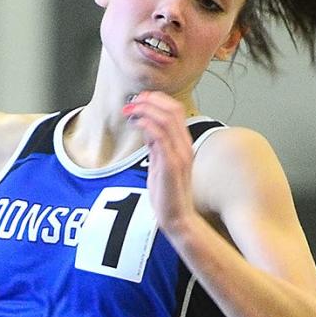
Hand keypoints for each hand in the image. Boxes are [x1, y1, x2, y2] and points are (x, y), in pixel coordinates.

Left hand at [122, 91, 196, 236]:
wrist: (177, 218)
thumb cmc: (167, 195)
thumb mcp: (159, 165)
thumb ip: (156, 147)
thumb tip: (147, 130)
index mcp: (183, 144)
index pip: (175, 111)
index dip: (157, 100)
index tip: (139, 99)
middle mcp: (185, 145)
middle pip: (173, 109)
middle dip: (150, 101)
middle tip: (132, 102)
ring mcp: (180, 154)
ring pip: (167, 119)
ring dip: (146, 110)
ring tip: (130, 110)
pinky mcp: (172, 165)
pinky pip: (161, 137)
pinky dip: (148, 125)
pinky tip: (136, 123)